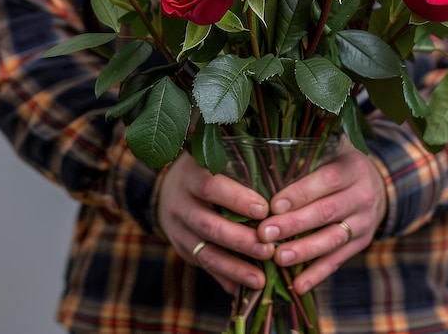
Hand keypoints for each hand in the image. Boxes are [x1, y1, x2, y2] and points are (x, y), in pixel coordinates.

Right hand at [157, 150, 274, 293]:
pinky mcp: (181, 249)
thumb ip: (240, 165)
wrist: (168, 188)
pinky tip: (244, 289)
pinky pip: (204, 266)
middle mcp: (181, 203)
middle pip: (209, 225)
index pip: (211, 186)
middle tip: (269, 250)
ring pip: (205, 253)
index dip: (237, 199)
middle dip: (240, 240)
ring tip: (260, 280)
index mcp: (191, 175)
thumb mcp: (215, 158)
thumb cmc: (207, 168)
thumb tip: (279, 185)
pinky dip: (225, 278)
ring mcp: (178, 229)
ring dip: (234, 268)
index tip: (264, 210)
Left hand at [257, 136, 386, 293]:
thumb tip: (264, 152)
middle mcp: (361, 195)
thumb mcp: (331, 149)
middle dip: (294, 224)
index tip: (274, 205)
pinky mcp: (361, 243)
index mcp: (352, 167)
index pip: (327, 180)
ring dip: (304, 251)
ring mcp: (364, 222)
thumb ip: (307, 151)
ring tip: (278, 258)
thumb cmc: (338, 163)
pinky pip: (338, 260)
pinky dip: (317, 275)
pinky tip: (297, 286)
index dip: (301, 193)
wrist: (377, 185)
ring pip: (333, 239)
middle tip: (265, 233)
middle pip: (326, 212)